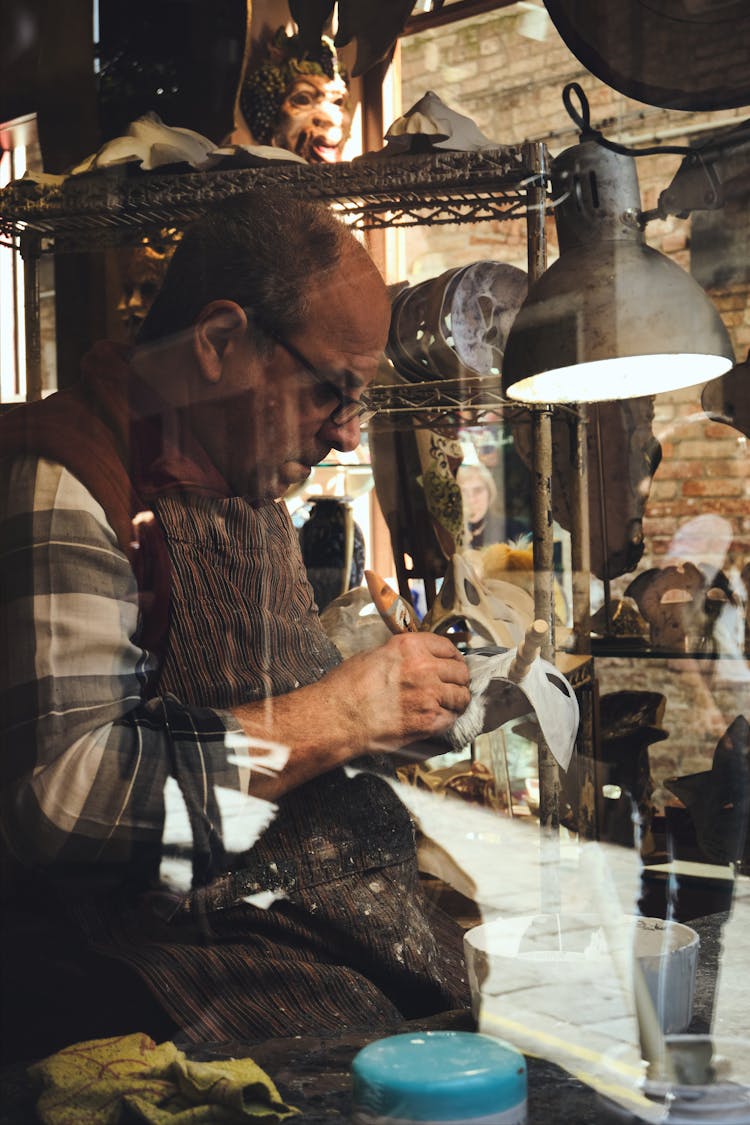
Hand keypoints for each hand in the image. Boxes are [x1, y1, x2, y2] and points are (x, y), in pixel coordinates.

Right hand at [331, 631, 470, 751]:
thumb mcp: (374, 655)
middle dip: (458, 680)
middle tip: (453, 686)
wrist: (337, 718)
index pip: (447, 647)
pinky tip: (436, 719)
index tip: (453, 664)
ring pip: (461, 697)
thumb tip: (415, 660)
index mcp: (410, 646)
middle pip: (460, 671)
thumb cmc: (346, 687)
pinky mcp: (429, 721)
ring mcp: (429, 695)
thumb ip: (402, 656)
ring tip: (449, 705)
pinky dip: (446, 720)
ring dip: (456, 701)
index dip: (452, 657)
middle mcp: (424, 667)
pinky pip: (451, 719)